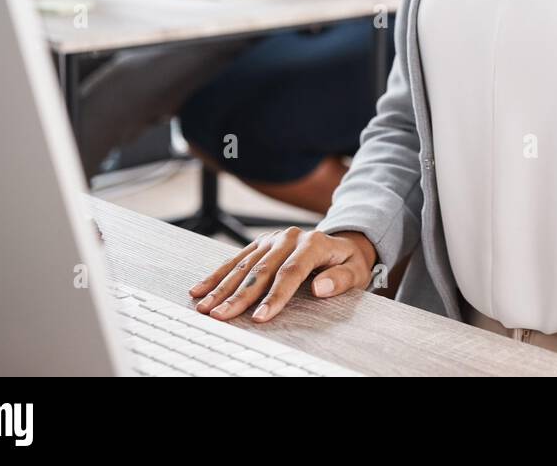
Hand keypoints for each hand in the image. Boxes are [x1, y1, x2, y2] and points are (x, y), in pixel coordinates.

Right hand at [188, 227, 377, 322]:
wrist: (342, 243)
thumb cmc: (348, 263)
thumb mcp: (356, 271)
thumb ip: (340, 279)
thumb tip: (320, 287)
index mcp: (313, 243)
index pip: (290, 273)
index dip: (274, 296)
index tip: (259, 317)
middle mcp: (290, 237)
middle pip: (262, 270)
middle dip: (239, 296)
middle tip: (221, 317)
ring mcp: (273, 239)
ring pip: (244, 265)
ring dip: (222, 288)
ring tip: (205, 308)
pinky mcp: (260, 243)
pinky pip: (236, 259)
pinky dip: (217, 275)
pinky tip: (200, 289)